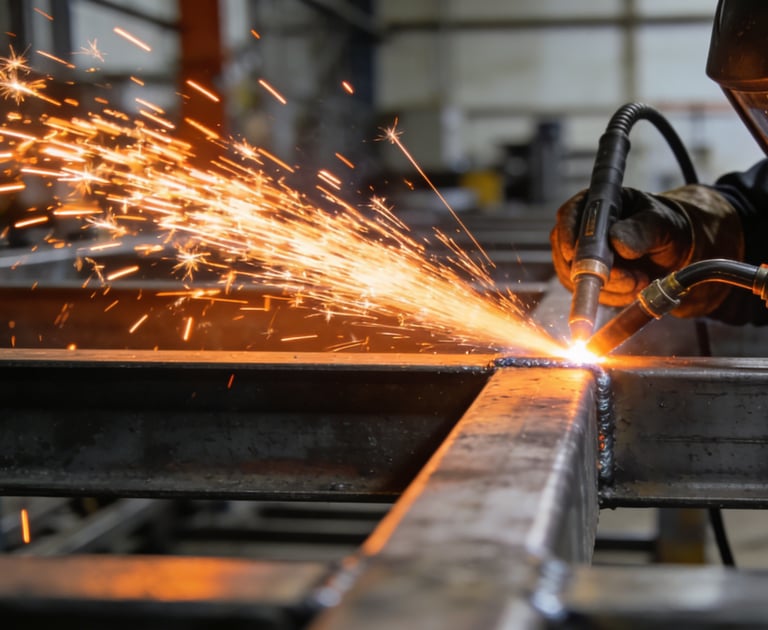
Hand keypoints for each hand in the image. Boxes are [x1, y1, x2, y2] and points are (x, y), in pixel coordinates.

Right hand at [550, 185, 743, 314]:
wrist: (671, 248)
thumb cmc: (663, 227)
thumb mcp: (660, 223)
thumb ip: (640, 230)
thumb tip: (616, 240)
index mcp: (597, 205)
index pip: (569, 215)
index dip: (568, 235)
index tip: (574, 255)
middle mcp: (582, 229)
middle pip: (568, 252)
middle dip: (598, 271)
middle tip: (632, 279)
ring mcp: (580, 255)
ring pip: (578, 277)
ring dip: (611, 286)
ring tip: (640, 279)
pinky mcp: (585, 278)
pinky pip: (589, 293)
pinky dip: (614, 295)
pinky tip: (633, 285)